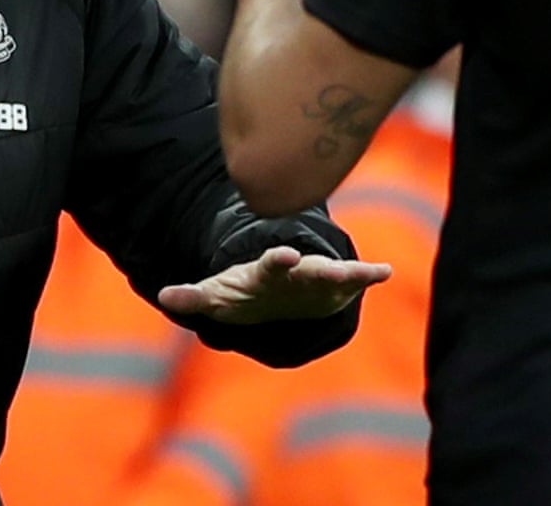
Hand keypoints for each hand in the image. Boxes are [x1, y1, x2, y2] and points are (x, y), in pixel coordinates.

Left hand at [157, 244, 390, 323]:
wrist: (273, 286)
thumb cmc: (244, 291)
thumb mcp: (216, 295)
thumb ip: (193, 296)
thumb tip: (164, 295)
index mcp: (266, 271)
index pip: (270, 264)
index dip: (276, 260)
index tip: (284, 255)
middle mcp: (295, 270)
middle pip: (308, 269)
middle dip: (318, 268)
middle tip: (335, 267)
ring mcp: (316, 277)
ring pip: (335, 274)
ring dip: (351, 274)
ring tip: (371, 271)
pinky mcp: (334, 287)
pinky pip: (353, 281)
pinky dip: (368, 275)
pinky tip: (385, 272)